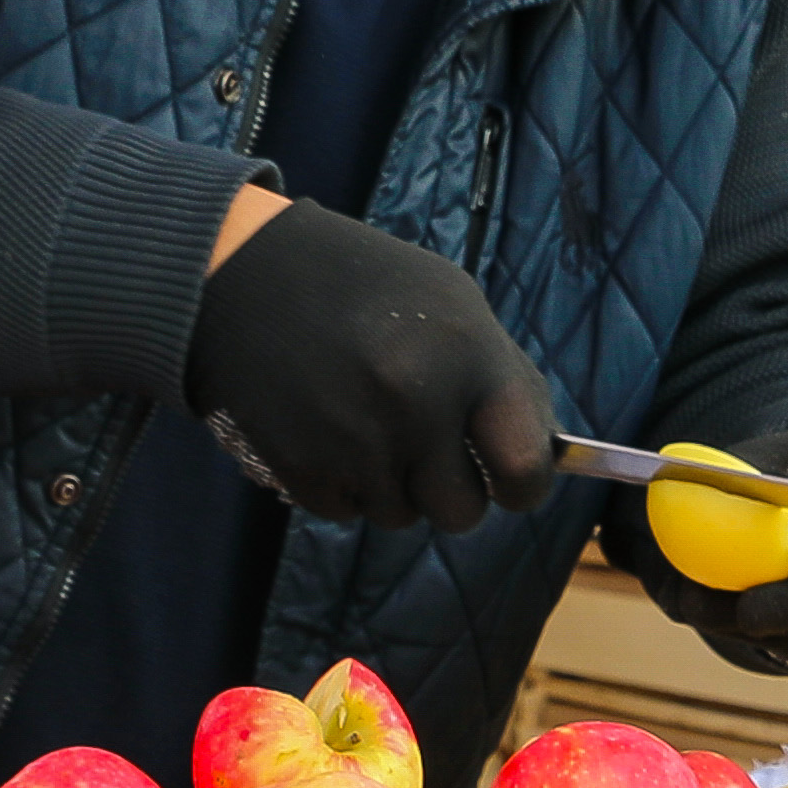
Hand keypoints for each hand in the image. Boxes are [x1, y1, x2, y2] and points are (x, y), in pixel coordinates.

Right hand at [188, 199, 554, 530]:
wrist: (244, 271)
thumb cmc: (364, 285)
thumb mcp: (454, 304)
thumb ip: (504, 380)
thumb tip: (543, 455)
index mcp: (467, 355)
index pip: (523, 467)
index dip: (522, 484)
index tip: (508, 479)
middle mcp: (415, 403)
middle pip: (461, 512)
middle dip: (451, 491)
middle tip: (428, 451)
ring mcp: (355, 440)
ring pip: (400, 516)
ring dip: (392, 485)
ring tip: (366, 421)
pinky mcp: (301, 466)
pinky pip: (346, 513)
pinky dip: (343, 485)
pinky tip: (328, 429)